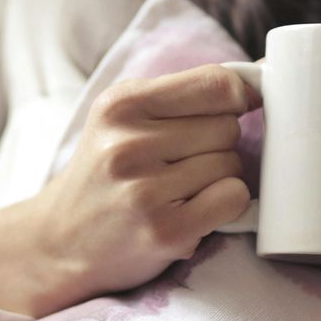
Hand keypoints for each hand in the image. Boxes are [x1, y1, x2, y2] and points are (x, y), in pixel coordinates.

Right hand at [29, 63, 259, 304]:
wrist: (58, 241)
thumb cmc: (105, 174)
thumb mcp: (122, 118)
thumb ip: (182, 94)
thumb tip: (261, 79)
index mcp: (120, 105)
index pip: (217, 83)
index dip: (237, 97)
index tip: (230, 111)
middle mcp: (128, 145)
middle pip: (228, 127)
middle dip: (218, 145)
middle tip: (181, 164)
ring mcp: (145, 191)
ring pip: (232, 165)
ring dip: (218, 179)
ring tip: (178, 191)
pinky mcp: (164, 231)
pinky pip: (233, 199)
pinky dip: (224, 205)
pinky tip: (192, 211)